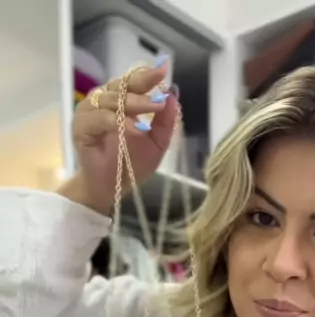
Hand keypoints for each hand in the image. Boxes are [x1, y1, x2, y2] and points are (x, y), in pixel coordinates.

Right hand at [64, 62, 176, 213]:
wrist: (113, 187)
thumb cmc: (132, 164)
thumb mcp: (157, 143)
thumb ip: (165, 122)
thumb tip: (173, 95)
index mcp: (121, 100)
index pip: (132, 81)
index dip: (147, 75)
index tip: (163, 70)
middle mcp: (104, 101)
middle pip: (121, 85)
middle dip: (142, 87)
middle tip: (159, 96)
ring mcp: (90, 112)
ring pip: (111, 100)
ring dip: (133, 104)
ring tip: (152, 109)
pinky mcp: (81, 127)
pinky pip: (99, 119)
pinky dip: (117, 122)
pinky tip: (135, 129)